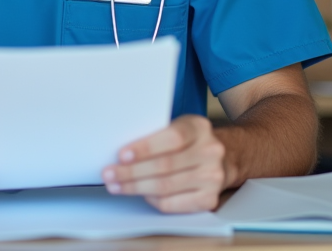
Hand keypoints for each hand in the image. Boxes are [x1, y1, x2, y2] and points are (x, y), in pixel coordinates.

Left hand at [101, 115, 225, 212]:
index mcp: (199, 128)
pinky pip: (172, 203)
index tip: (121, 155)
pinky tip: (139, 194)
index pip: (172, 138)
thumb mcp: (178, 127)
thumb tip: (122, 152)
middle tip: (109, 174)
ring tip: (116, 186)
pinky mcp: (209, 199)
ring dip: (135, 187)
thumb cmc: (189, 142)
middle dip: (132, 172)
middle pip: (165, 166)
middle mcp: (210, 152)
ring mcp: (212, 178)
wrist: (222, 159)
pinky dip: (151, 200)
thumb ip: (156, 134)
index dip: (145, 148)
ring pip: (166, 187)